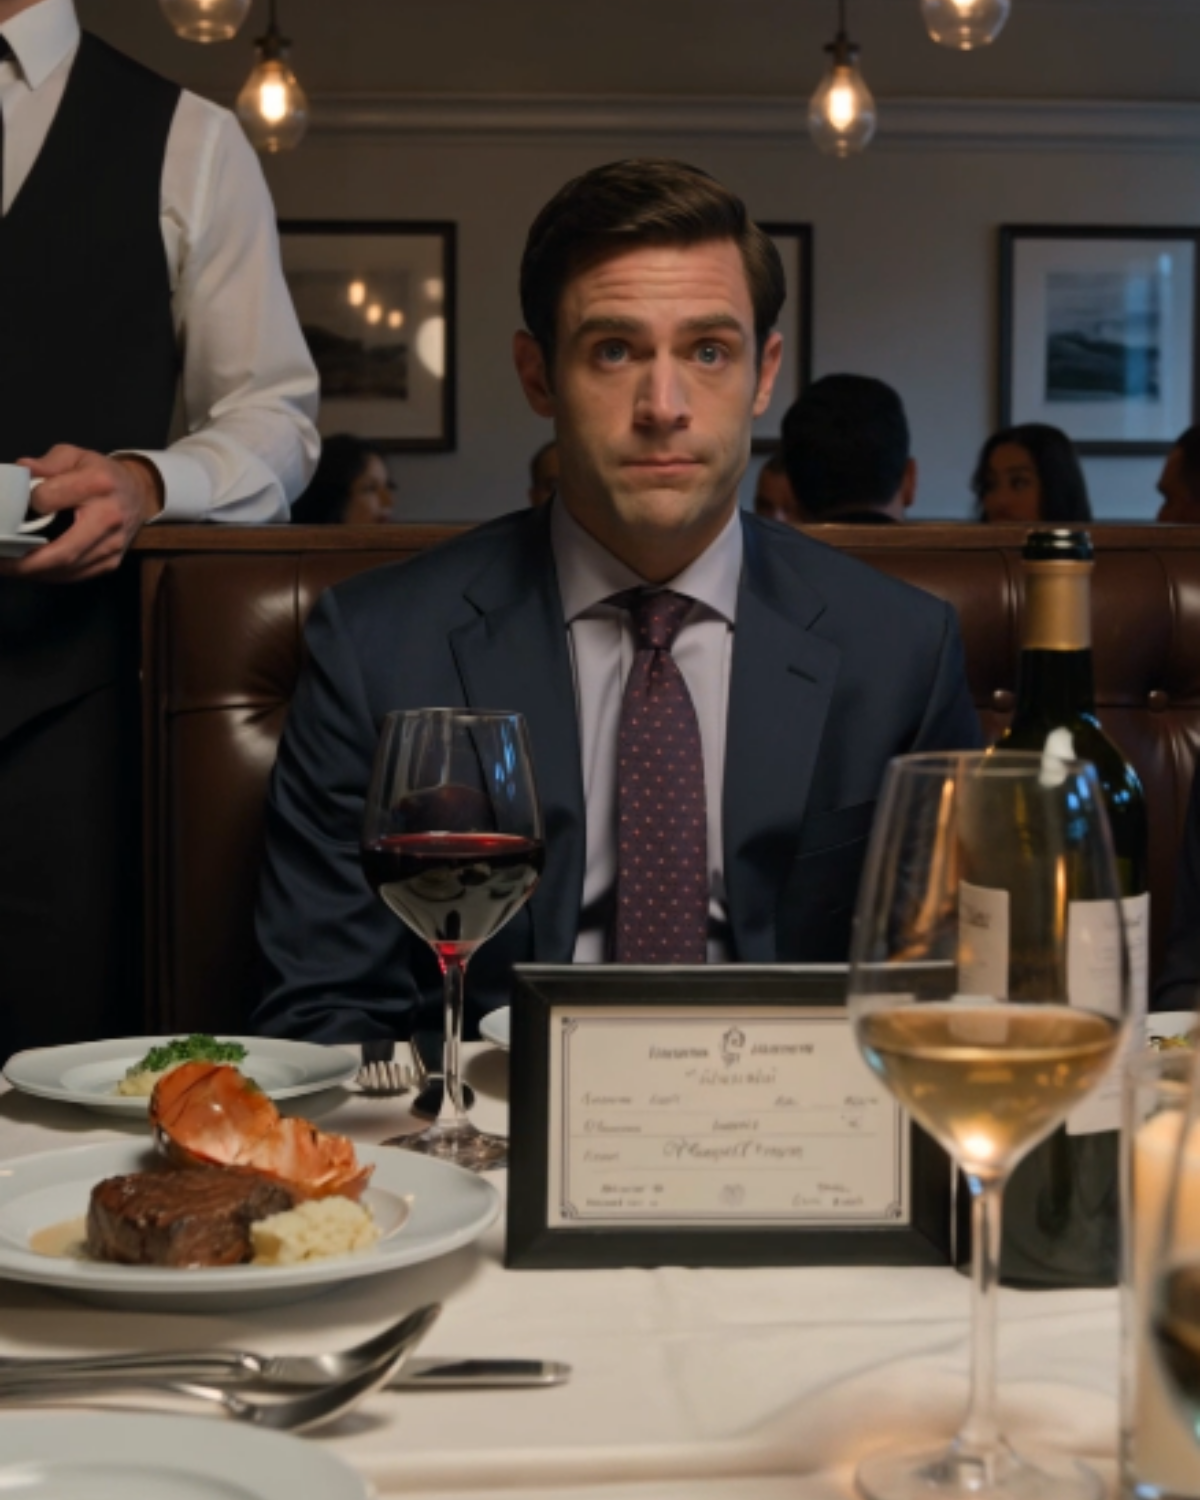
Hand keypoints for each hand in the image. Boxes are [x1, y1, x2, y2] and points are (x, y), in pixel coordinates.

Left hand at [0, 447, 163, 583]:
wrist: (140, 493)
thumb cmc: (101, 473)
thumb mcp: (74, 455)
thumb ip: (47, 463)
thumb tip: (20, 472)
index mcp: (97, 484)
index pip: (49, 498)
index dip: (29, 502)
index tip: (19, 503)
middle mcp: (109, 518)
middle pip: (63, 551)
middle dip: (25, 562)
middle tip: (0, 561)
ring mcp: (112, 545)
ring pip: (67, 568)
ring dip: (33, 572)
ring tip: (8, 566)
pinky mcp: (111, 562)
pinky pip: (76, 575)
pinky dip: (49, 576)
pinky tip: (31, 570)